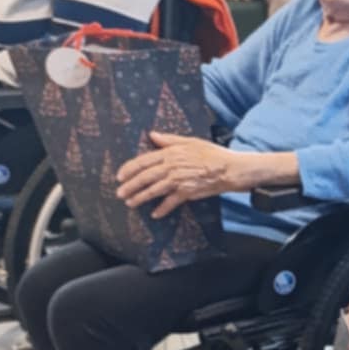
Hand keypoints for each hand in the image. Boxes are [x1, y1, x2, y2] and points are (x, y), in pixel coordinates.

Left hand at [116, 134, 244, 216]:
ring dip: (140, 198)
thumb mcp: (190, 141)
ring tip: (130, 203)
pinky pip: (170, 202)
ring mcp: (178, 180)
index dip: (129, 169)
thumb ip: (169, 139)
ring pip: (153, 190)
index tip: (120, 176)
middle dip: (130, 186)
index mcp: (169, 153)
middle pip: (144, 177)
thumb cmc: (212, 153)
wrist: (229, 168)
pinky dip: (162, 209)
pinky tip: (155, 214)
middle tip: (119, 193)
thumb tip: (152, 135)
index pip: (143, 161)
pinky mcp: (187, 192)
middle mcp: (171, 167)